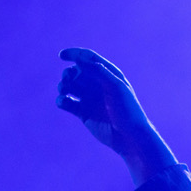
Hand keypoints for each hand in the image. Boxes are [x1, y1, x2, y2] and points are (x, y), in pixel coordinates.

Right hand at [56, 47, 175, 183]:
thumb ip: (98, 71)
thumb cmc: (127, 110)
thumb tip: (79, 59)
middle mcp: (97, 84)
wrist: (129, 136)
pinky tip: (64, 102)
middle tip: (68, 80)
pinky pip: (66, 102)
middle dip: (68, 73)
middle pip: (75, 71)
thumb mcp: (116, 87)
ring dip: (62, 86)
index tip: (61, 55)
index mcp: (108, 74)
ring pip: (68, 86)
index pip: (88, 58)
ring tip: (64, 91)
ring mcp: (89, 98)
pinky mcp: (83, 112)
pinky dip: (61, 101)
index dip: (74, 54)